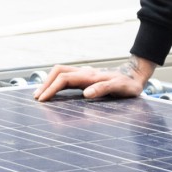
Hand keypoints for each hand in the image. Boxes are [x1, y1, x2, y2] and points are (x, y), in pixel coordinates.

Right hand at [35, 57, 155, 101]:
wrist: (135, 76)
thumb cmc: (128, 85)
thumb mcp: (120, 88)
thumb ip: (104, 89)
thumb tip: (86, 93)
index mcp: (90, 76)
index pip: (64, 79)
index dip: (51, 88)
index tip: (42, 99)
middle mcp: (85, 73)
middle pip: (58, 72)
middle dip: (45, 84)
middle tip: (36, 98)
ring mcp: (84, 74)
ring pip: (60, 73)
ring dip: (48, 82)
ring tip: (40, 95)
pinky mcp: (85, 78)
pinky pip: (66, 77)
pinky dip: (55, 83)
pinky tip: (52, 92)